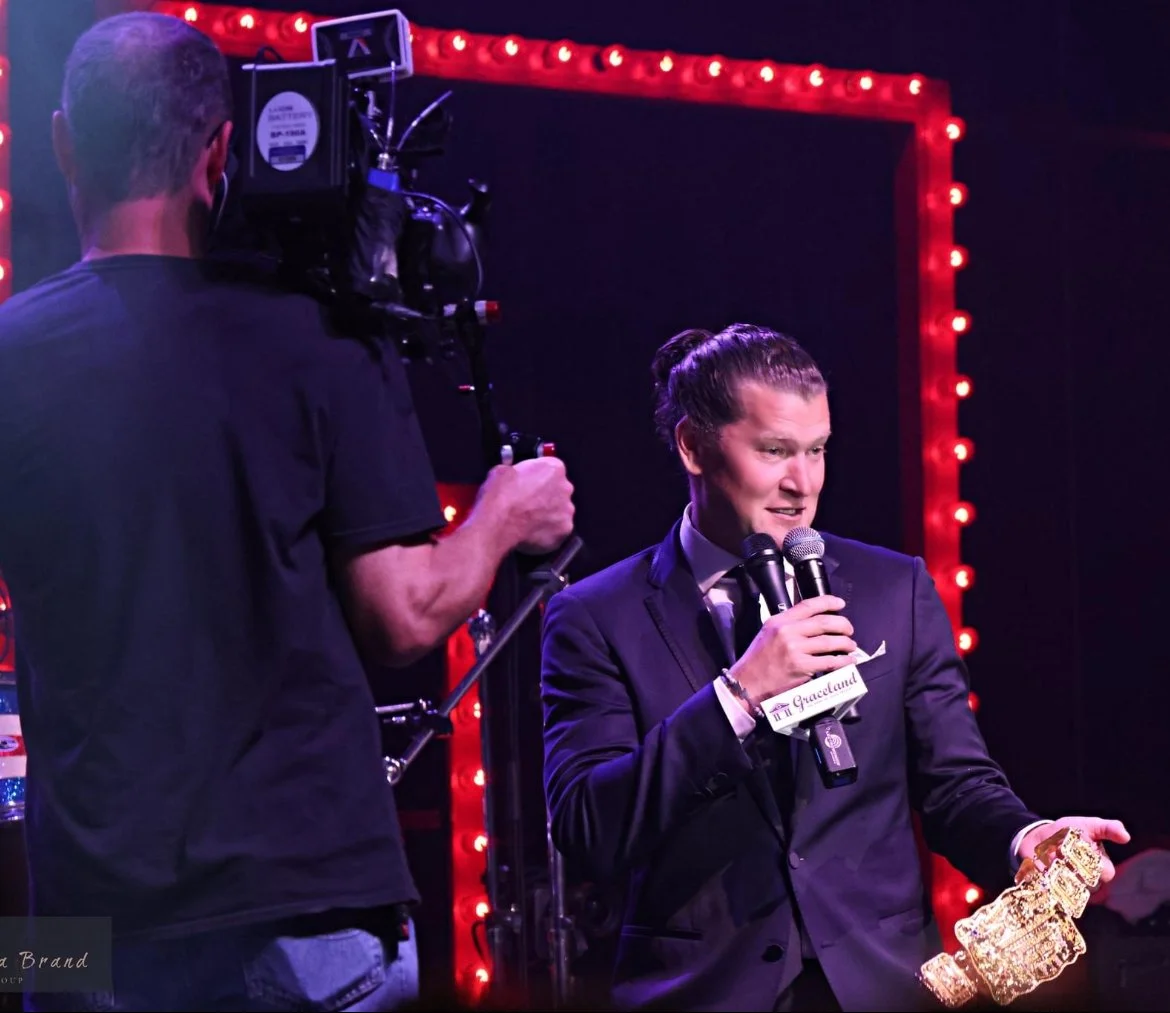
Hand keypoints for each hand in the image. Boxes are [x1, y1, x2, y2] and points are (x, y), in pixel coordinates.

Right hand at [480, 457, 574, 554]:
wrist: (499, 522)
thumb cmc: (501, 497)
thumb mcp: (502, 470)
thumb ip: (516, 470)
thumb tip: (512, 474)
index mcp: (553, 468)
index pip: (551, 469)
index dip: (539, 477)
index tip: (531, 483)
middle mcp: (565, 487)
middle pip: (559, 490)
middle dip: (546, 495)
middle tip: (529, 501)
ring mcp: (566, 509)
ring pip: (560, 509)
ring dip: (549, 512)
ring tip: (530, 517)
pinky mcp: (564, 528)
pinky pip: (559, 528)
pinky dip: (549, 529)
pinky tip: (534, 528)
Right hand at [727, 595, 857, 710]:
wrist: (747, 683)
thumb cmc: (758, 660)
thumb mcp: (768, 633)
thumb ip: (788, 625)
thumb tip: (814, 622)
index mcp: (779, 621)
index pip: (808, 605)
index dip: (828, 602)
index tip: (840, 604)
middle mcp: (787, 632)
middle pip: (824, 622)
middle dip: (843, 625)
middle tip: (849, 630)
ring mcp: (795, 649)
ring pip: (830, 641)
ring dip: (845, 643)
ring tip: (851, 646)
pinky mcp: (802, 667)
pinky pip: (830, 661)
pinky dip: (843, 661)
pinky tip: (848, 661)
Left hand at [1018, 816, 1130, 886]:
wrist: (1039, 835)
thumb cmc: (1067, 830)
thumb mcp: (1088, 824)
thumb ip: (1107, 828)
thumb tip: (1126, 836)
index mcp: (1100, 864)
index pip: (1107, 872)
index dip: (1097, 863)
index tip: (1083, 848)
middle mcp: (1088, 878)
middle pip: (1091, 885)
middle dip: (1078, 868)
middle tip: (1063, 852)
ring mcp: (1071, 885)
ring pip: (1074, 889)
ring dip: (1063, 872)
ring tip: (1052, 856)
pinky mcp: (1053, 888)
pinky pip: (1055, 893)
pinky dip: (1049, 881)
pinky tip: (1043, 867)